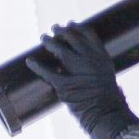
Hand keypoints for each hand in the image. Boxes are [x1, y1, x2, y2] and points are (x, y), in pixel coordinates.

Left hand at [26, 22, 134, 138]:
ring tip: (44, 38)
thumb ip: (97, 64)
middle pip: (73, 38)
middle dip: (62, 31)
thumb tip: (86, 57)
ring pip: (60, 50)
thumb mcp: (107, 74)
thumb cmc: (108, 98)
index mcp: (101, 57)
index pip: (89, 34)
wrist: (107, 114)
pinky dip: (37, 66)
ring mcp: (77, 71)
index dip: (78, 28)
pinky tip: (30, 61)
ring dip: (50, 42)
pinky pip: (48, 72)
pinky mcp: (65, 84)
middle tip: (54, 28)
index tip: (71, 24)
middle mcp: (89, 60)